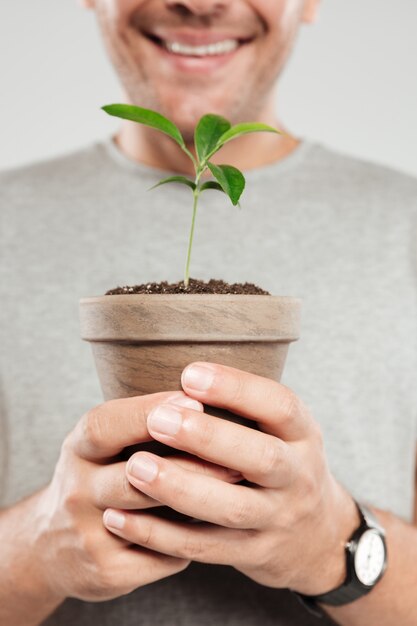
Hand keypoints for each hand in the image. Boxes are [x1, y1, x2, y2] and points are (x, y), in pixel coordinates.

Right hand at [32, 390, 241, 601]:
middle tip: (237, 455)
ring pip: (149, 518)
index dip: (147, 413)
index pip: (105, 426)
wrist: (55, 543)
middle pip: (133, 475)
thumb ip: (142, 425)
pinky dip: (190, 541)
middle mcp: (77, 490)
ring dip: (197, 501)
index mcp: (79, 449)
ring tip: (239, 484)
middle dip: (190, 463)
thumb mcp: (103, 443)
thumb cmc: (99, 475)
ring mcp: (88, 534)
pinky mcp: (105, 572)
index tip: (194, 402)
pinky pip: (161, 557)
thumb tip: (209, 397)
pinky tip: (217, 528)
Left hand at [103, 363, 359, 594]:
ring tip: (134, 467)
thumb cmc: (279, 462)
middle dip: (209, 439)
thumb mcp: (282, 430)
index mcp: (304, 435)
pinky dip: (161, 535)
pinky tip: (121, 518)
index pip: (280, 406)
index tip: (189, 374)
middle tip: (158, 420)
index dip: (237, 389)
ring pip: (232, 508)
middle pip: (263, 459)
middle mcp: (298, 477)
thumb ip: (246, 407)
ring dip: (180, 488)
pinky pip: (205, 547)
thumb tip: (181, 374)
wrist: (314, 534)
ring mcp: (278, 520)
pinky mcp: (253, 553)